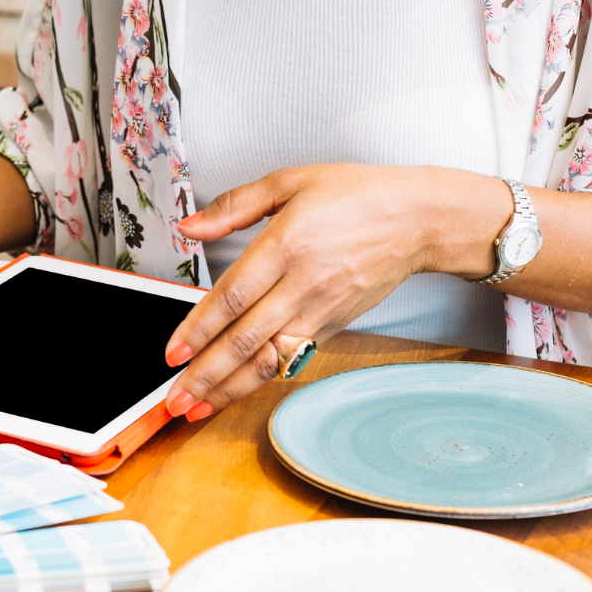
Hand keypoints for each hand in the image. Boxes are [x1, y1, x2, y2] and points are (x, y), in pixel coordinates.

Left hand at [161, 164, 510, 420]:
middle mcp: (302, 284)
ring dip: (229, 389)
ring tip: (197, 409)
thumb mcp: (291, 181)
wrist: (418, 219)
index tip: (172, 353)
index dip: (199, 330)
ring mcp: (320, 310)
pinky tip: (236, 393)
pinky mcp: (333, 325)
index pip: (232, 297)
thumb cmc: (357, 196)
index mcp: (286, 244)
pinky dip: (261, 380)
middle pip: (245, 339)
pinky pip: (291, 358)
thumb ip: (234, 205)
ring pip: (268, 359)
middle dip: (205, 375)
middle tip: (174, 400)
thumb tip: (189, 226)